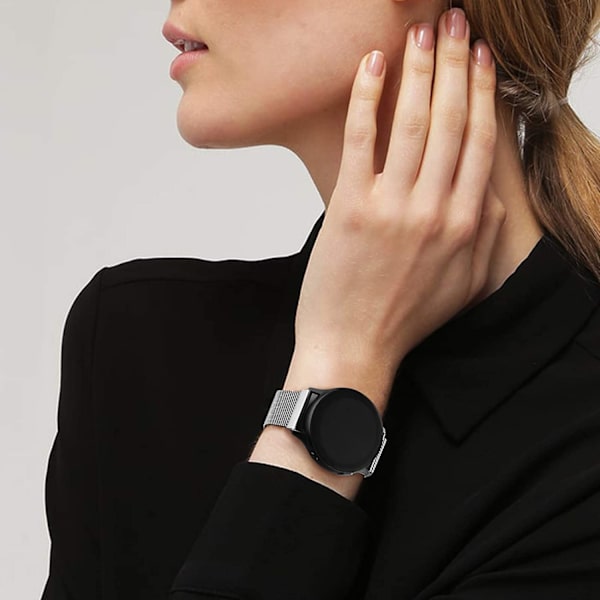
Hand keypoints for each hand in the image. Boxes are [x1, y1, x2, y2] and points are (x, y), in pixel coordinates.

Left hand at [291, 9, 503, 399]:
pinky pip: (360, 140)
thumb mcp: (464, 283)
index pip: (480, 141)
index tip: (482, 57)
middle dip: (456, 64)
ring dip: (420, 70)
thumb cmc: (406, 317)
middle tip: (456, 22)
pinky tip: (373, 64)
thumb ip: (484, 234)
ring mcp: (393, 208)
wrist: (354, 347)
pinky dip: (367, 98)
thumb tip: (489, 192)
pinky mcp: (349, 208)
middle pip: (451, 121)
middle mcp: (436, 209)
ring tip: (423, 30)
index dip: (482, 92)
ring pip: (413, 122)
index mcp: (467, 224)